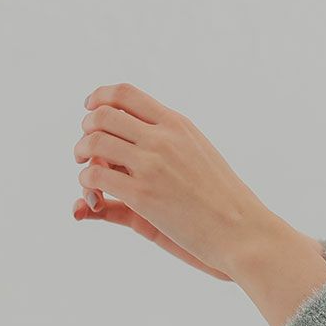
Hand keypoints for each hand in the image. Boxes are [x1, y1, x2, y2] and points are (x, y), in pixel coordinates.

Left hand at [73, 81, 272, 276]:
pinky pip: (96, 176)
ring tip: (86, 168)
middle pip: (103, 115)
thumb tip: (150, 136)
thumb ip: (172, 142)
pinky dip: (87, 183)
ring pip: (94, 143)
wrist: (244, 231)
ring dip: (82, 154)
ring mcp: (152, 164)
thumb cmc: (226, 200)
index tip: (91, 110)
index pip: (126, 94)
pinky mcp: (143, 194)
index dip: (100, 98)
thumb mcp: (200, 155)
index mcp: (177, 125)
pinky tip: (94, 194)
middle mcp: (163, 138)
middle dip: (86, 128)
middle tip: (85, 148)